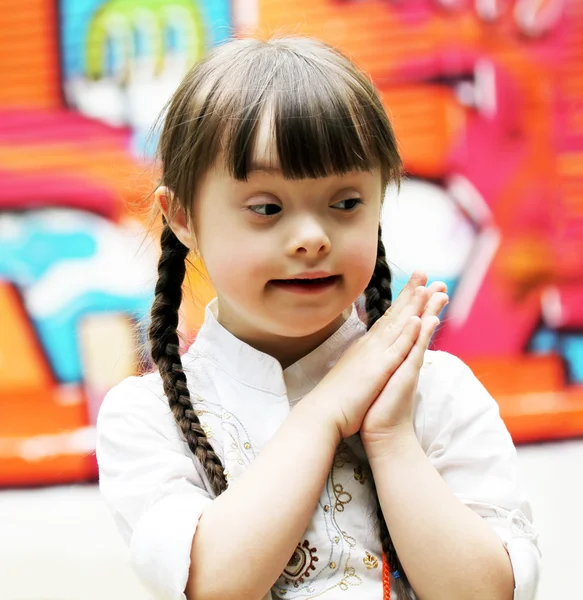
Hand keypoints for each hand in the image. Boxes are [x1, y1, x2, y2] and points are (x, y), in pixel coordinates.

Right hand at [307, 272, 439, 439]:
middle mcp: (370, 345)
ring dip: (412, 304)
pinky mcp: (378, 368)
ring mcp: (374, 354)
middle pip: (394, 314)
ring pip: (397, 325)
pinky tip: (418, 318)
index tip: (412, 288)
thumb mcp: (350, 372)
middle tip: (423, 273)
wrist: (323, 413)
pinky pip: (396, 348)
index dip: (400, 303)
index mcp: (365, 347)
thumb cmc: (336, 398)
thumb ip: (359, 360)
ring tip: (426, 285)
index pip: (386, 320)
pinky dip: (407, 332)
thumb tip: (364, 356)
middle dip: (410, 293)